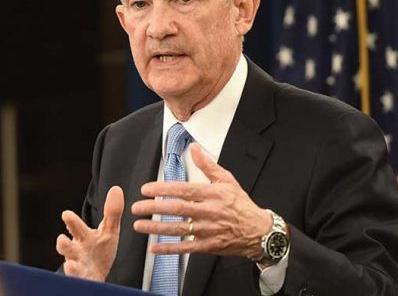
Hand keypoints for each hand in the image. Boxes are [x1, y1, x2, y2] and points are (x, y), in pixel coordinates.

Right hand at [56, 186, 123, 280]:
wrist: (96, 276)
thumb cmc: (99, 252)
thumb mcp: (109, 232)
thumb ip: (112, 213)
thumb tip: (116, 189)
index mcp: (83, 238)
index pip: (76, 228)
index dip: (71, 222)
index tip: (66, 214)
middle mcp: (77, 252)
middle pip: (67, 247)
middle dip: (64, 244)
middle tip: (61, 239)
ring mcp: (78, 267)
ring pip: (71, 267)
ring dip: (70, 266)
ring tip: (70, 264)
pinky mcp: (83, 281)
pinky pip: (79, 281)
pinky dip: (77, 279)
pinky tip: (78, 276)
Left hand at [131, 144, 271, 258]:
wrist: (260, 231)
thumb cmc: (241, 204)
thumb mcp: (227, 180)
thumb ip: (208, 165)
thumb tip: (194, 148)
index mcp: (213, 194)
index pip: (184, 190)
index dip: (164, 189)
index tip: (146, 189)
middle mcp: (209, 212)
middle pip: (178, 209)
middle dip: (155, 208)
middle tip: (137, 207)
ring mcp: (209, 230)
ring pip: (179, 229)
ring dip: (157, 228)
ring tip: (139, 225)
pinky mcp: (209, 246)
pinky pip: (186, 248)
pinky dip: (169, 248)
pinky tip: (154, 248)